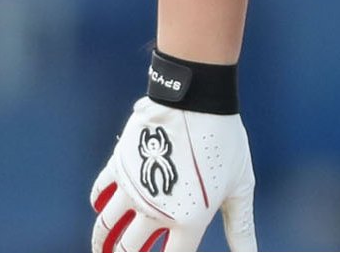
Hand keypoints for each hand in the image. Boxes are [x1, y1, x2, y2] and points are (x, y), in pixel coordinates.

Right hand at [90, 98, 256, 251]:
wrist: (197, 101)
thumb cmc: (226, 143)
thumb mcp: (239, 187)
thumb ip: (241, 226)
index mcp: (189, 220)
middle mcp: (156, 211)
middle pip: (129, 249)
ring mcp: (133, 190)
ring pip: (105, 227)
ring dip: (101, 242)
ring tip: (103, 250)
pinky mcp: (119, 168)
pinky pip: (99, 194)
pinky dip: (98, 205)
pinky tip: (101, 210)